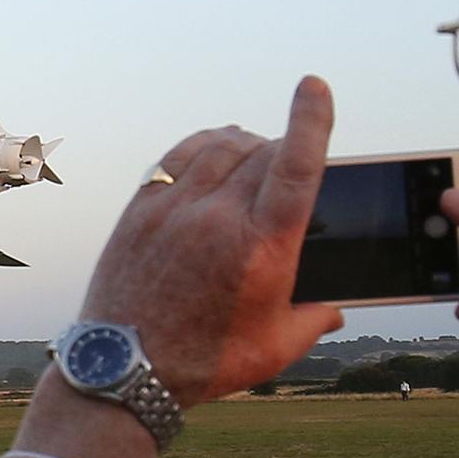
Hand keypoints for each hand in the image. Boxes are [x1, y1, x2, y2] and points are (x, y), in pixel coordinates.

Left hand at [78, 77, 345, 408]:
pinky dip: (202, 146)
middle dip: (284, 150)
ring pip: (219, 146)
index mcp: (261, 248)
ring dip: (245, 144)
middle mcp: (218, 218)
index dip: (310, 121)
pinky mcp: (141, 211)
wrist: (123, 370)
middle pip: (262, 152)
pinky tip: (212, 154)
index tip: (315, 87)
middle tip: (290, 169)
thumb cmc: (203, 363)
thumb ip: (313, 320)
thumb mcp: (274, 348)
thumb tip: (335, 310)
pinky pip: (177, 157)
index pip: (294, 167)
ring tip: (255, 156)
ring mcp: (174, 209)